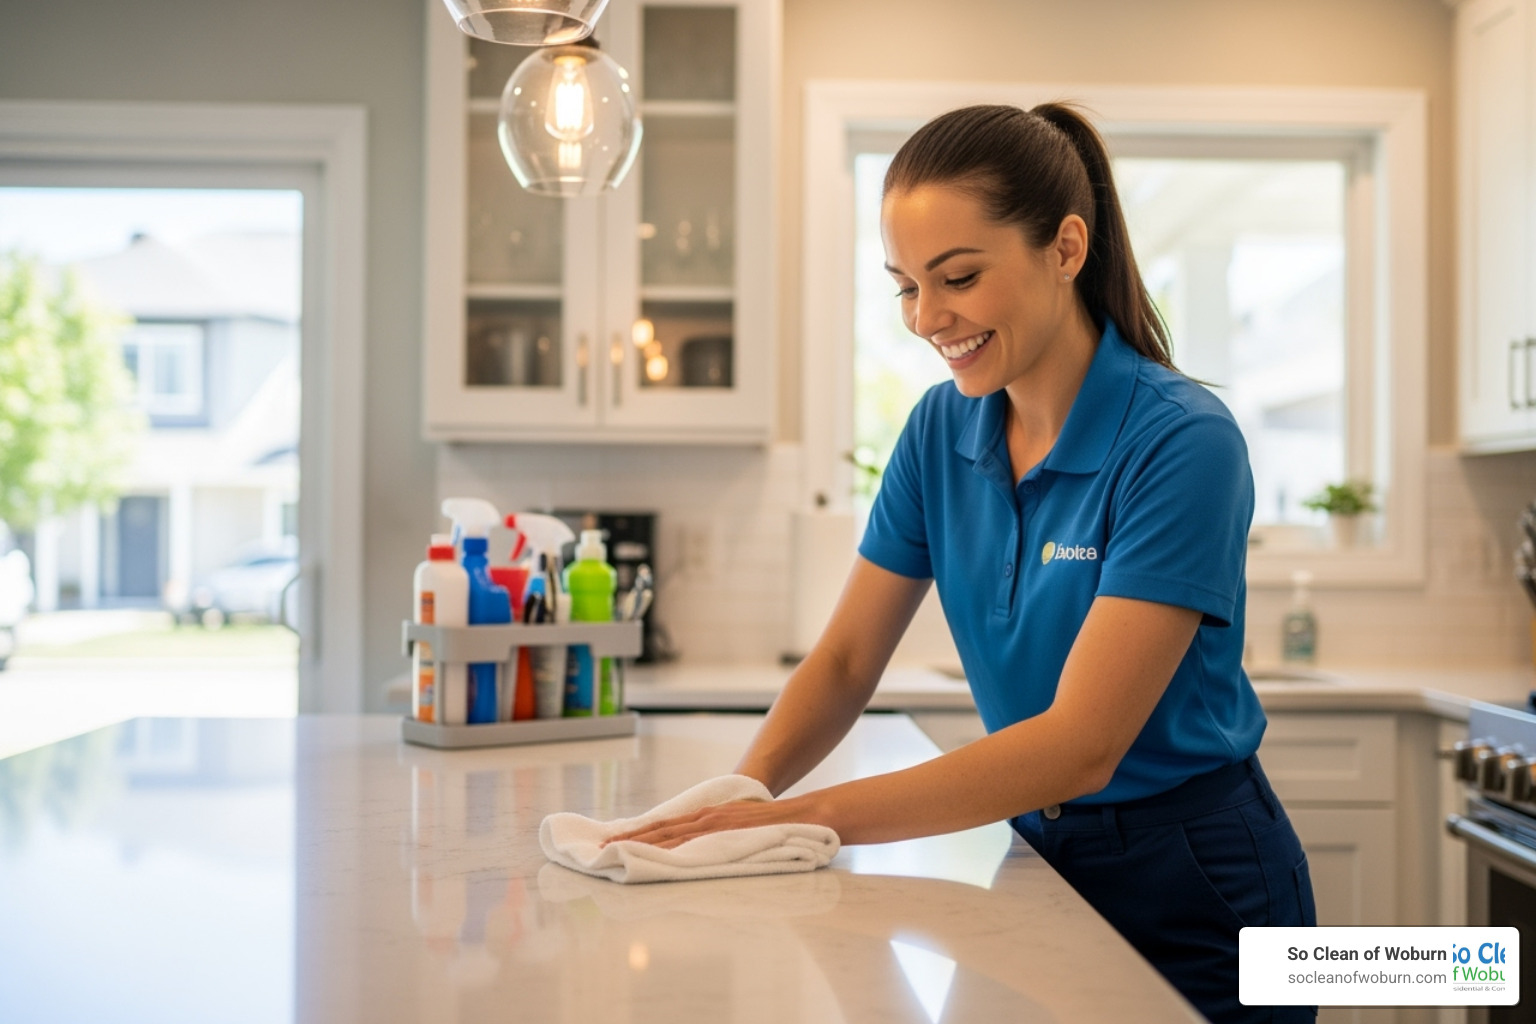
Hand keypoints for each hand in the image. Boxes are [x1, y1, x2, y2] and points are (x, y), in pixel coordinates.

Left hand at [601, 796, 819, 849]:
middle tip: (600, 849)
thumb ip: (717, 836)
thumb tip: (700, 851)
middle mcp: (704, 818)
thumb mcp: (737, 826)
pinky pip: (690, 843)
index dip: (637, 833)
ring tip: (614, 853)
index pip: (664, 825)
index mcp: (706, 817)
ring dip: (640, 845)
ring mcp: (713, 825)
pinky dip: (667, 849)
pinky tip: (651, 856)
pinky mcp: (723, 833)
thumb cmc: (771, 824)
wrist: (799, 815)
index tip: (613, 841)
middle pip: (659, 829)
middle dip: (628, 839)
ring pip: (669, 836)